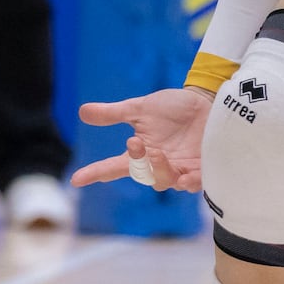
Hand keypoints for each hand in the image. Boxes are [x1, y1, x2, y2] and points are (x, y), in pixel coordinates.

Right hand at [72, 86, 209, 190]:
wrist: (206, 100)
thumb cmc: (174, 107)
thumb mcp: (141, 108)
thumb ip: (114, 114)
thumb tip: (82, 111)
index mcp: (141, 153)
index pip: (114, 167)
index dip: (95, 173)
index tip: (76, 180)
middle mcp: (159, 166)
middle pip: (144, 177)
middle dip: (139, 163)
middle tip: (135, 142)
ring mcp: (180, 169)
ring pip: (166, 182)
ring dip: (161, 171)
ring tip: (160, 154)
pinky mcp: (202, 168)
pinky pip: (194, 183)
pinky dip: (190, 183)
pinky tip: (187, 178)